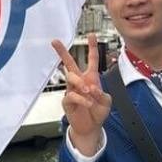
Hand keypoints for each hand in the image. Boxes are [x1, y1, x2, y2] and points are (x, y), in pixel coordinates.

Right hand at [51, 33, 111, 154]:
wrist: (91, 127)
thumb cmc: (98, 112)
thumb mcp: (106, 102)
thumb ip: (102, 94)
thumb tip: (92, 89)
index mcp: (91, 78)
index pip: (91, 60)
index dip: (92, 47)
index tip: (92, 35)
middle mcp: (80, 82)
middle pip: (69, 64)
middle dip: (62, 52)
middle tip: (55, 41)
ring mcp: (72, 90)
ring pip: (70, 77)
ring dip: (80, 83)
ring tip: (89, 92)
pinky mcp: (67, 101)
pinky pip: (72, 95)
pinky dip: (82, 98)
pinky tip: (88, 102)